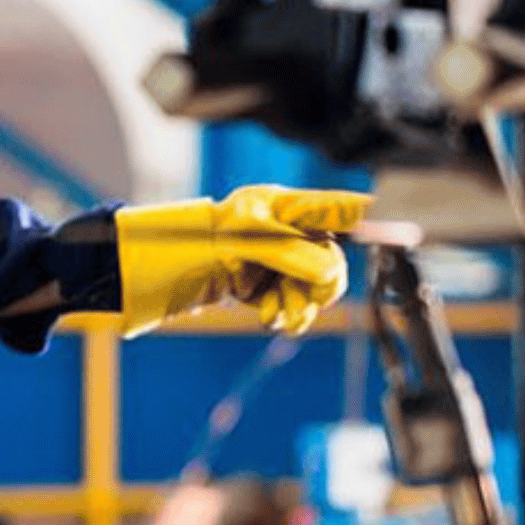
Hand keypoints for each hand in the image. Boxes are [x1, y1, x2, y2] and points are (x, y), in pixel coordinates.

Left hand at [114, 185, 370, 336]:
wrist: (144, 269)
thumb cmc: (187, 241)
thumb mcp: (244, 243)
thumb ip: (291, 254)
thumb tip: (331, 272)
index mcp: (278, 206)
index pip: (333, 210)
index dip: (356, 220)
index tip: (381, 231)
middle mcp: (277, 230)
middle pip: (328, 257)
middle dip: (321, 282)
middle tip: (306, 300)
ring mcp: (265, 259)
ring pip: (309, 286)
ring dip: (302, 304)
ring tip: (282, 317)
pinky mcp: (252, 284)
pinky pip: (285, 301)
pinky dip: (284, 312)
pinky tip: (270, 317)